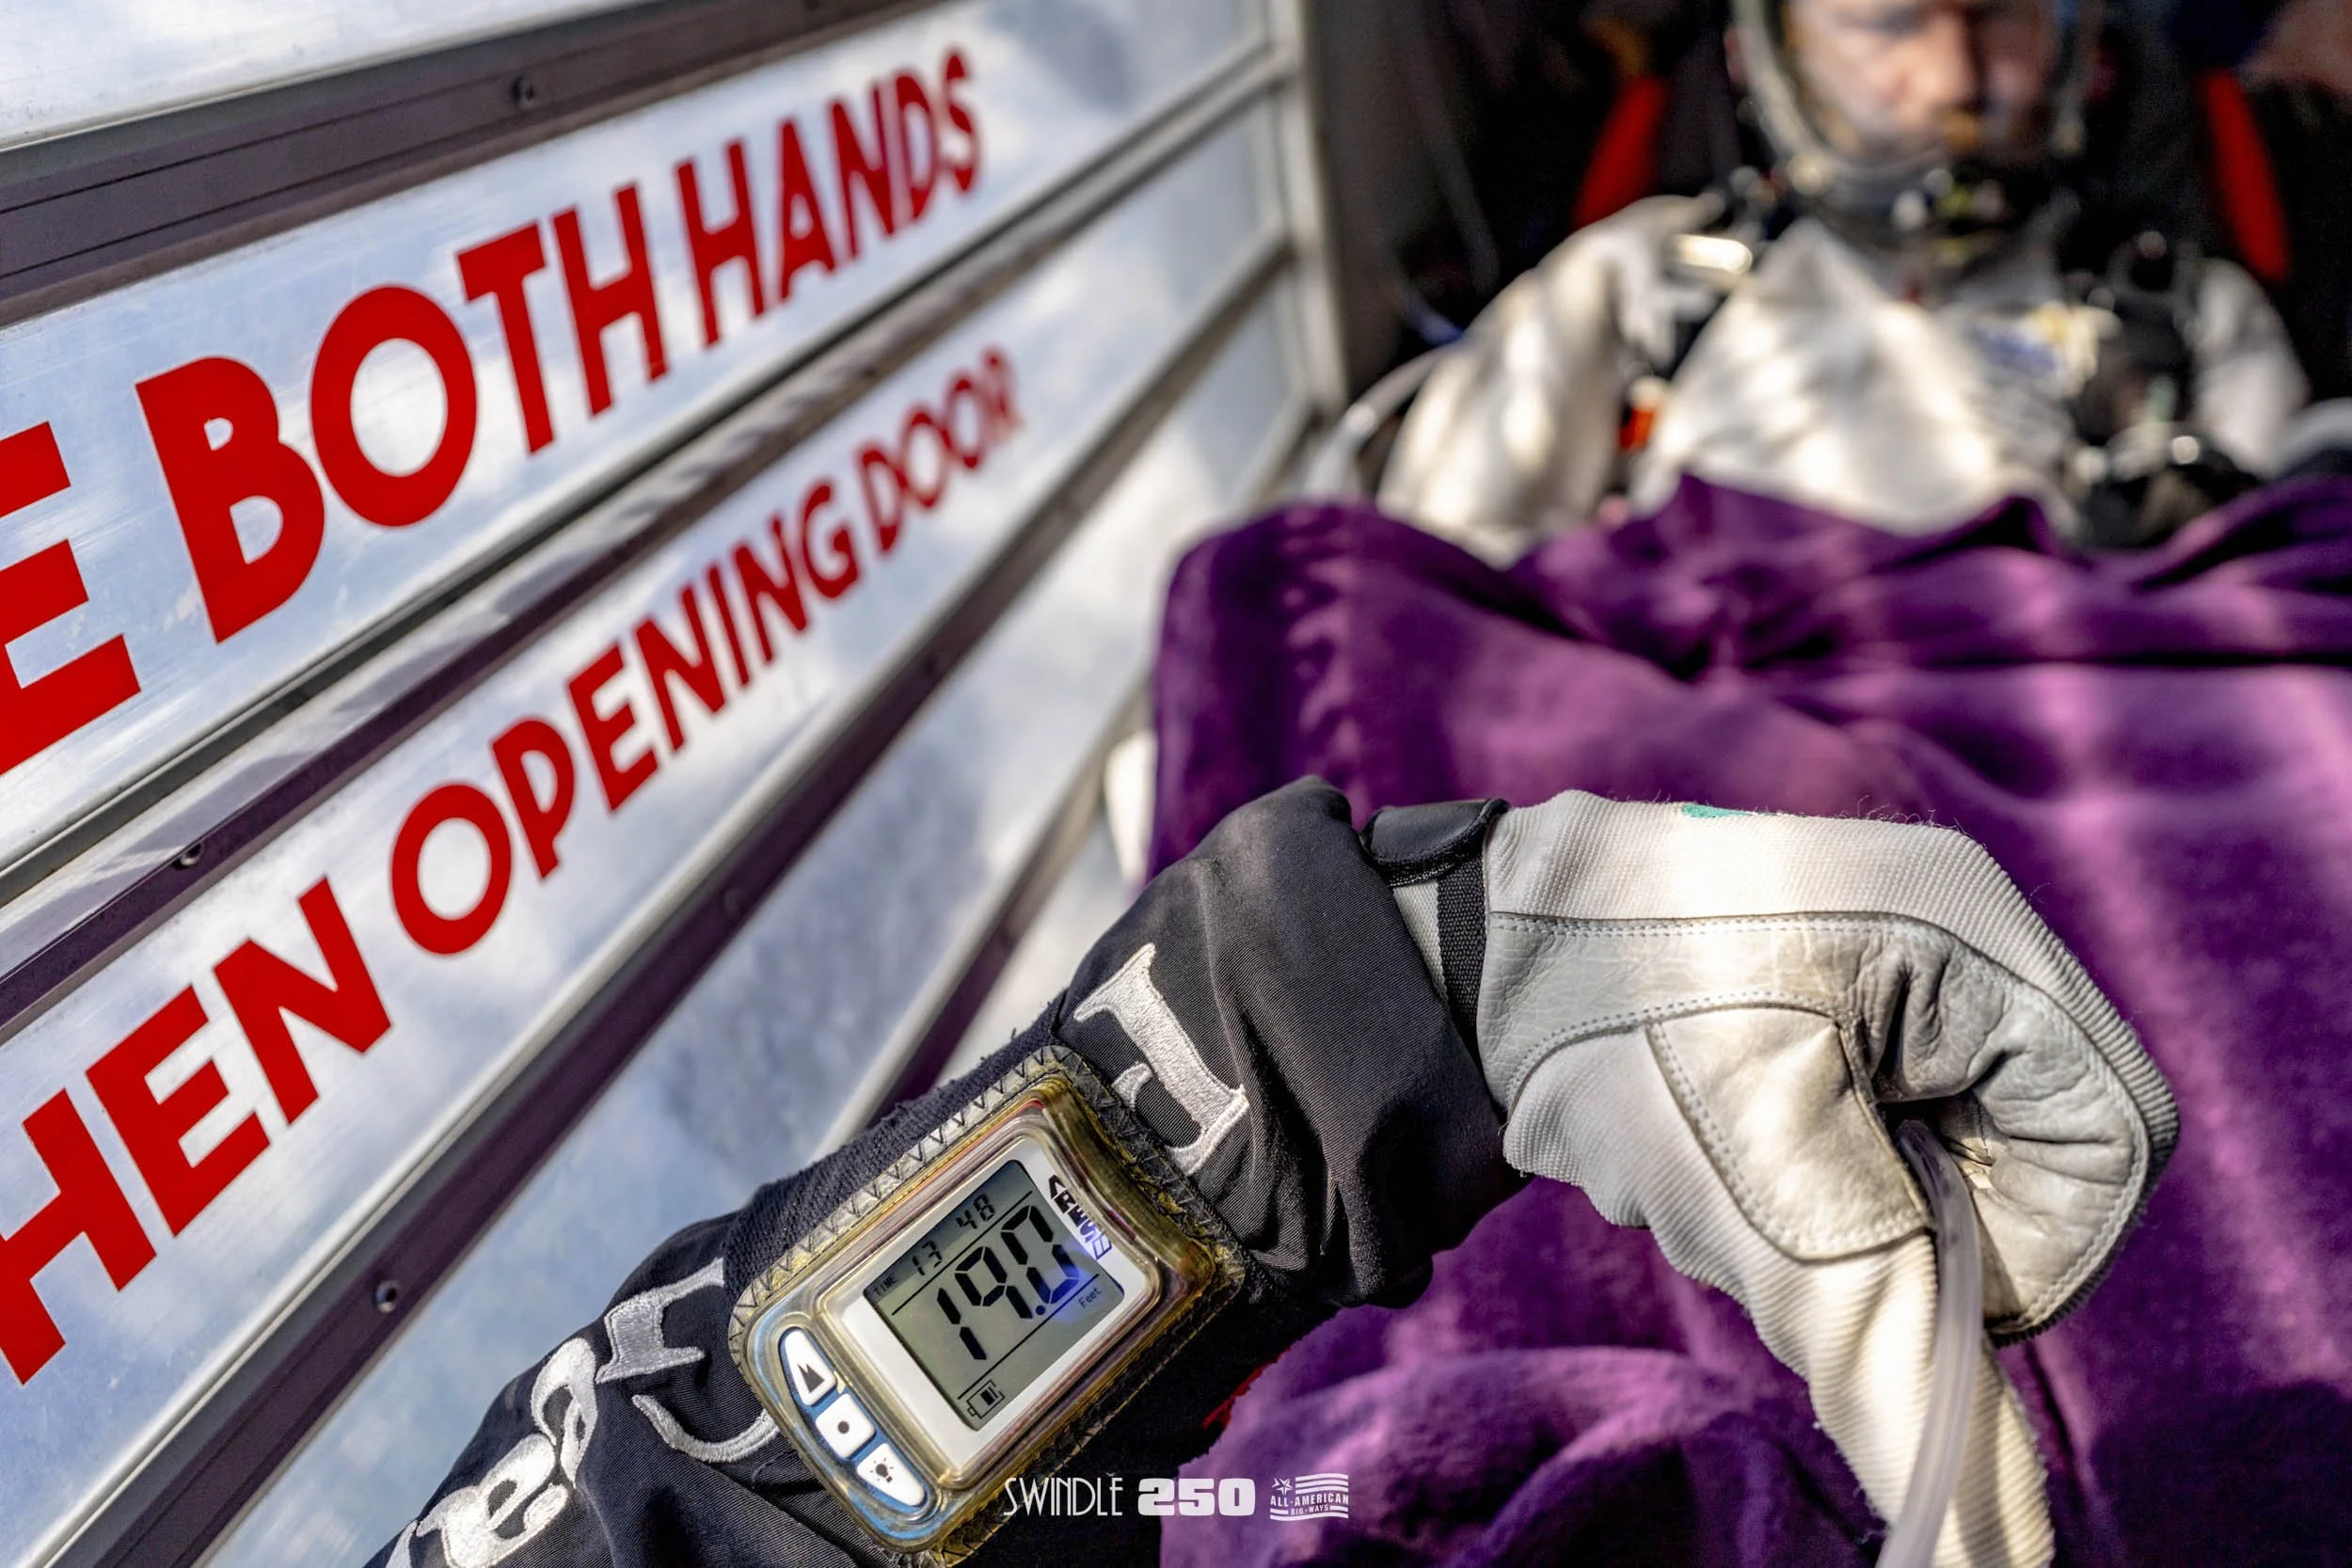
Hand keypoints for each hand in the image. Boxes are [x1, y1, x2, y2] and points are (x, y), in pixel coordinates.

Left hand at [1427, 792, 2175, 1567]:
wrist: (1462, 964)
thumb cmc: (1612, 1044)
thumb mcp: (1763, 1204)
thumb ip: (1897, 1364)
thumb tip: (1991, 1564)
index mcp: (1967, 934)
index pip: (2110, 1138)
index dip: (2030, 1245)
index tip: (1901, 1258)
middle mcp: (1952, 928)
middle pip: (2045, 1155)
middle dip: (1939, 1227)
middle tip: (1803, 1213)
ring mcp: (1897, 951)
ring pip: (1965, 1155)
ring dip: (1871, 1206)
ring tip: (1750, 1161)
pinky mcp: (1841, 994)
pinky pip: (1897, 1129)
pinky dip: (1833, 1179)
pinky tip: (1746, 1149)